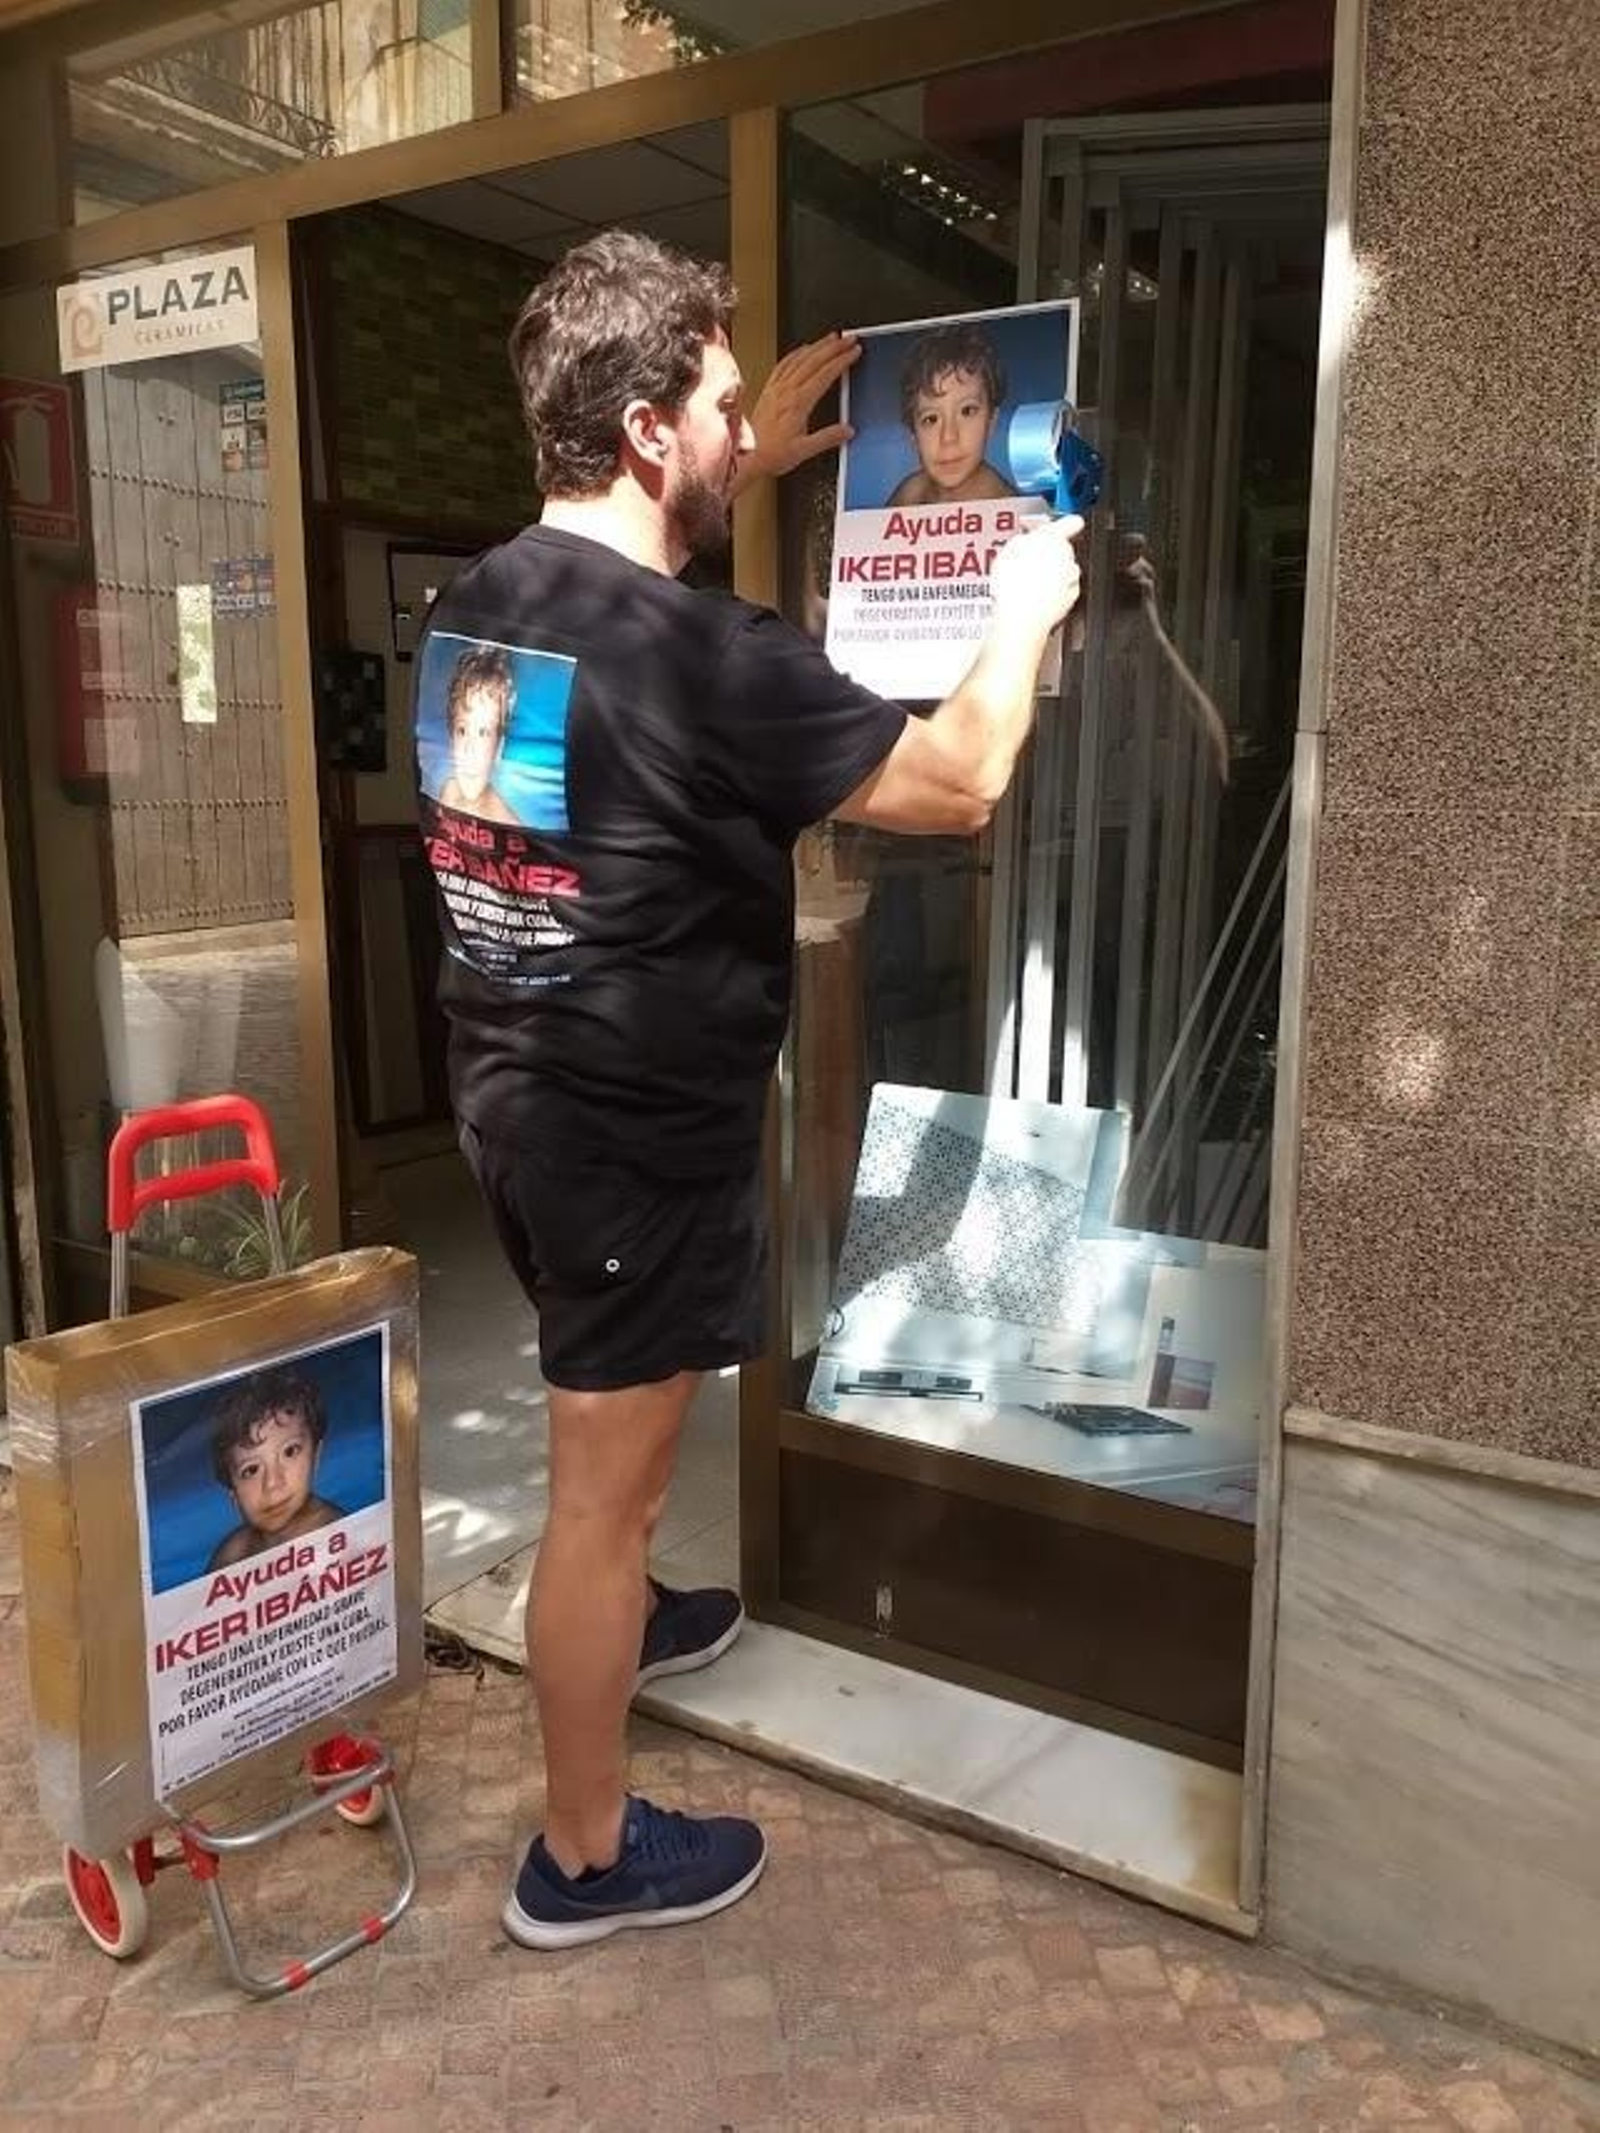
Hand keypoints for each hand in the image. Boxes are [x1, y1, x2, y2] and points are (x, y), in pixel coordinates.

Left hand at [735, 332, 860, 492]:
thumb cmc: (771, 454)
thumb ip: (827, 438)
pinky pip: (783, 364)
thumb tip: (847, 430)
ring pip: (799, 358)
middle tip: (849, 338)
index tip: (854, 352)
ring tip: (831, 338)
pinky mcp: (768, 390)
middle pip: (814, 360)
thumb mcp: (804, 451)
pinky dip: (795, 353)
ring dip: (817, 345)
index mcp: (798, 403)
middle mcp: (786, 391)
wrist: (746, 457)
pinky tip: (802, 349)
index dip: (842, 361)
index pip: (825, 374)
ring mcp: (776, 388)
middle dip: (834, 347)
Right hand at [989, 514, 1083, 636]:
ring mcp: (1071, 579)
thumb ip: (1025, 539)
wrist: (1021, 618)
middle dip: (1049, 554)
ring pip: (1064, 571)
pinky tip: (1035, 596)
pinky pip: (1063, 591)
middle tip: (1028, 562)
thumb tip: (1028, 539)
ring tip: (1028, 583)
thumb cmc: (1015, 585)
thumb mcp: (1009, 550)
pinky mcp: (1070, 600)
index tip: (1065, 525)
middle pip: (1063, 549)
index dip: (1067, 523)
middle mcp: (1067, 558)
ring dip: (1051, 574)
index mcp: (1054, 539)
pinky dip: (1053, 593)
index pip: (1071, 522)